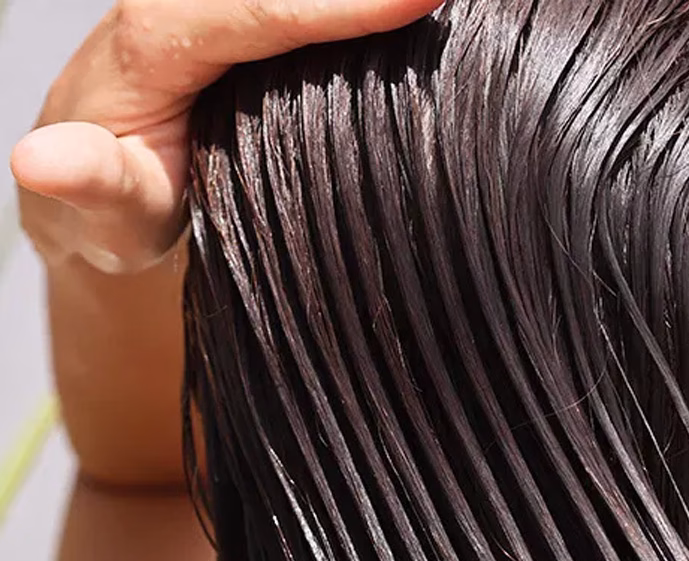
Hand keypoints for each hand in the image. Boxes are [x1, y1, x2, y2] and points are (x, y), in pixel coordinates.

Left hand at [9, 0, 437, 273]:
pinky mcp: (252, 26)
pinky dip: (356, 10)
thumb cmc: (110, 206)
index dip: (339, 3)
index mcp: (156, 43)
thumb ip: (86, 186)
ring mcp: (228, 13)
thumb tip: (40, 164)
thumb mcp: (97, 212)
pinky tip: (411, 16)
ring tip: (449, 2)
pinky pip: (307, 7)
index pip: (257, 9)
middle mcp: (191, 5)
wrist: (107, 188)